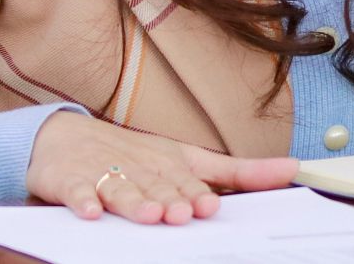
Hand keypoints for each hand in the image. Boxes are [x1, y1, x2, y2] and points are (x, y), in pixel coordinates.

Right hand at [26, 110, 298, 223]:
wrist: (61, 138)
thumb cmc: (134, 156)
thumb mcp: (186, 160)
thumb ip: (239, 171)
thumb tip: (293, 168)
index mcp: (167, 164)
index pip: (185, 182)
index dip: (196, 194)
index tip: (210, 206)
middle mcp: (138, 168)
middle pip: (155, 187)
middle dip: (169, 200)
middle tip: (181, 214)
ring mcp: (103, 174)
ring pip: (121, 190)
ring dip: (134, 202)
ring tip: (148, 214)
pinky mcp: (70, 181)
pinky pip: (76, 191)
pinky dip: (82, 199)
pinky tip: (90, 211)